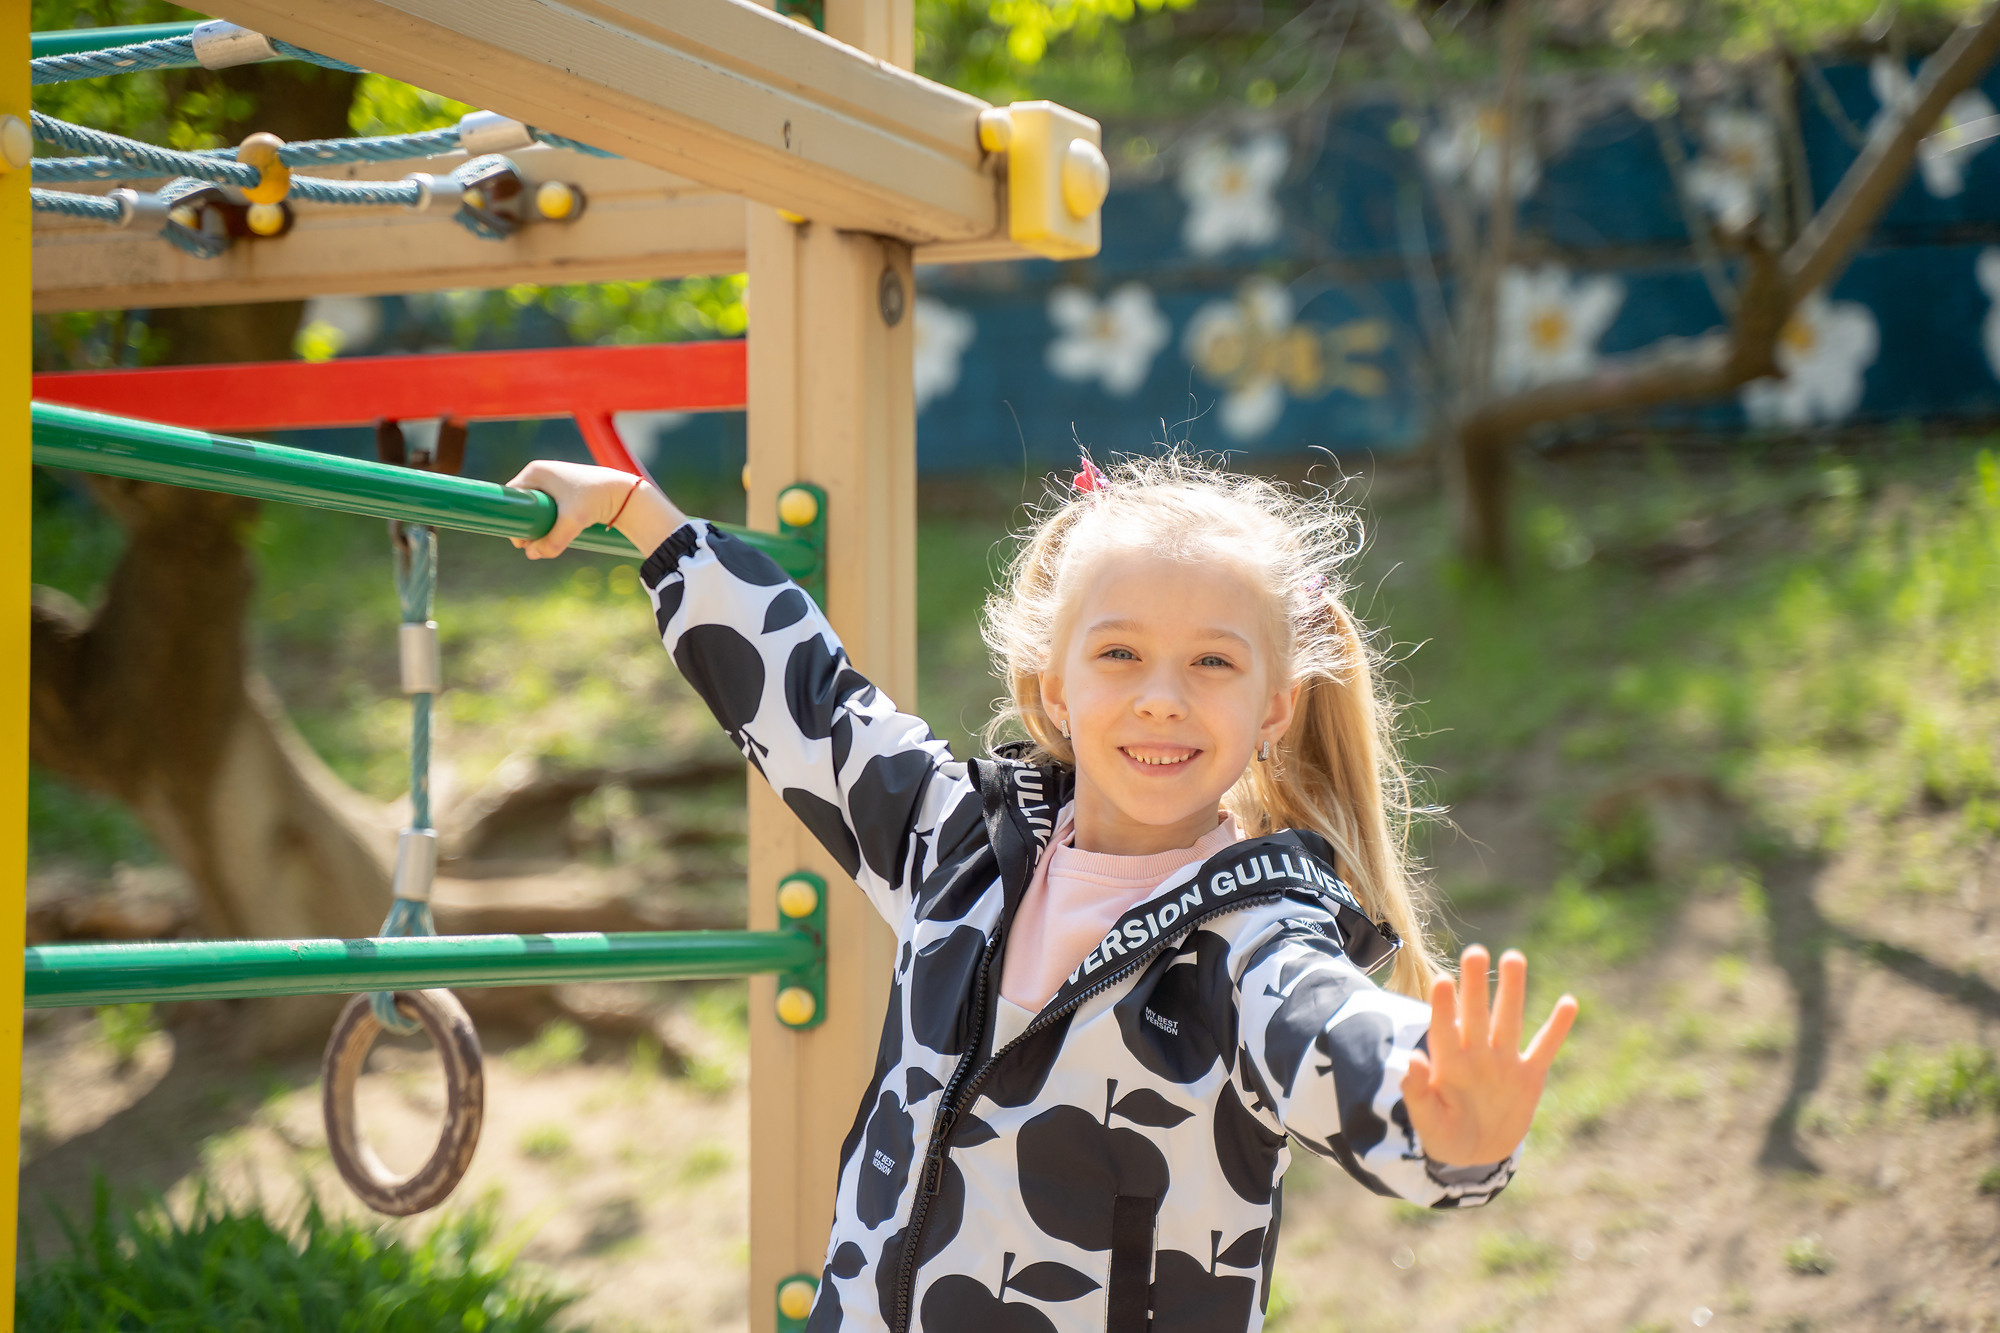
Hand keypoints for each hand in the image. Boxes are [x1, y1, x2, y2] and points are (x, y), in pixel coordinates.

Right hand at [505, 460, 682, 559]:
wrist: (623, 493)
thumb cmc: (596, 500)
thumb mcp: (573, 522)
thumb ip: (553, 541)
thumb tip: (532, 555)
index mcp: (535, 471)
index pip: (511, 497)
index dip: (511, 519)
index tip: (519, 539)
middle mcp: (541, 473)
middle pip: (521, 503)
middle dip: (524, 524)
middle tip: (531, 544)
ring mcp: (552, 481)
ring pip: (534, 508)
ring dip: (535, 525)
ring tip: (542, 541)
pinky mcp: (563, 491)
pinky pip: (545, 507)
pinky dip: (546, 521)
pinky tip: (550, 533)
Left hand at [1400, 945, 1576, 1166]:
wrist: (1475, 1153)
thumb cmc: (1443, 1133)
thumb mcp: (1427, 1120)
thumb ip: (1417, 1093)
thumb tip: (1410, 1061)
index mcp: (1449, 1062)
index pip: (1444, 1028)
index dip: (1444, 1007)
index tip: (1442, 981)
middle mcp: (1476, 1054)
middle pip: (1476, 1014)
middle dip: (1476, 985)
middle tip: (1475, 951)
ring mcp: (1504, 1062)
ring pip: (1508, 1019)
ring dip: (1512, 991)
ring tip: (1514, 957)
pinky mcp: (1529, 1076)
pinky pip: (1544, 1048)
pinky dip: (1557, 1028)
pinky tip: (1569, 1002)